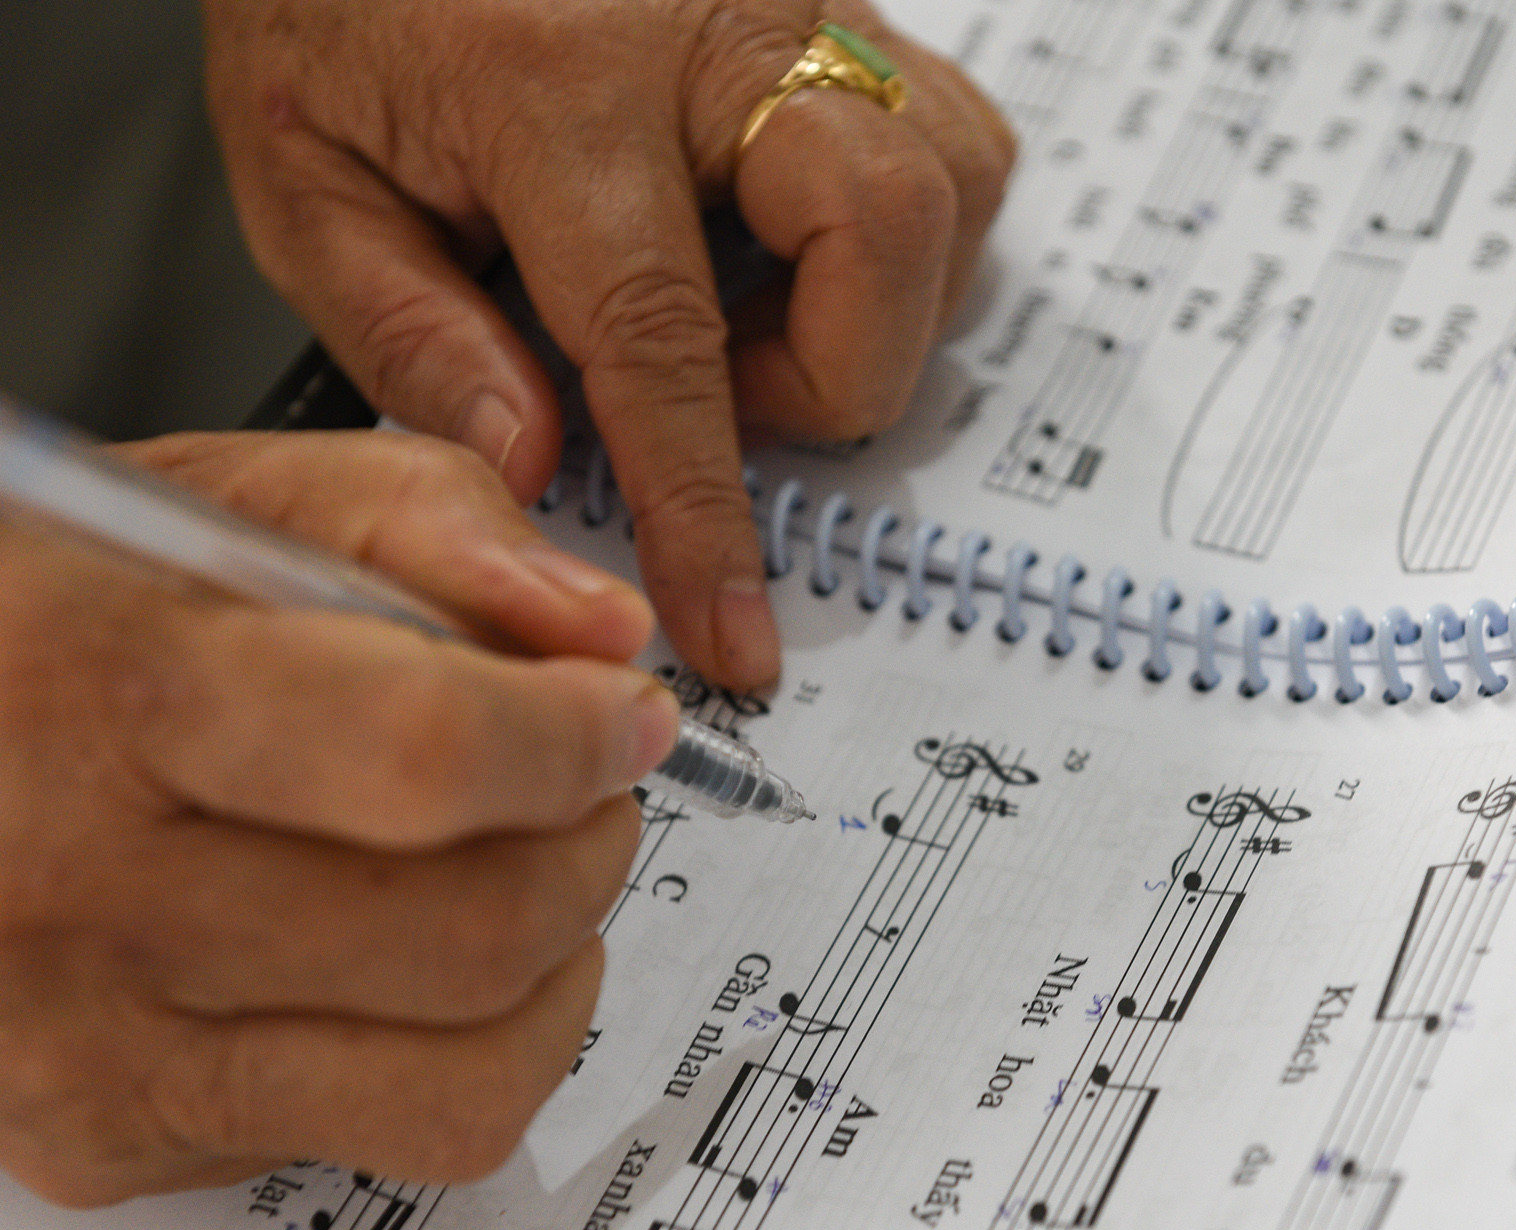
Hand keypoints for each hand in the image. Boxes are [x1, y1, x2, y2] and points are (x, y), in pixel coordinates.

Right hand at [0, 429, 679, 1206]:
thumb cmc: (46, 618)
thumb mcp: (218, 502)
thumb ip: (427, 524)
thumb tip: (603, 631)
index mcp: (101, 688)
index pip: (418, 754)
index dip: (570, 740)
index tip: (627, 717)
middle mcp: (78, 892)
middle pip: (469, 934)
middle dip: (588, 852)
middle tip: (585, 792)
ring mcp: (90, 1047)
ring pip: (461, 1082)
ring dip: (557, 971)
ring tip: (525, 879)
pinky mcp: (111, 1144)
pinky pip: (396, 1142)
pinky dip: (464, 1051)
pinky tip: (414, 963)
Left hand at [204, 0, 1016, 689]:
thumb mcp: (304, 170)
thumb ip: (408, 329)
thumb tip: (536, 463)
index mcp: (559, 85)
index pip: (664, 339)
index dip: (704, 508)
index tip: (727, 625)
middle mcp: (712, 25)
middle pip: (884, 231)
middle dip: (832, 373)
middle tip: (727, 393)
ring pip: (952, 178)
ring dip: (881, 303)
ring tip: (752, 311)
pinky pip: (952, 128)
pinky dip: (907, 229)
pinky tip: (796, 247)